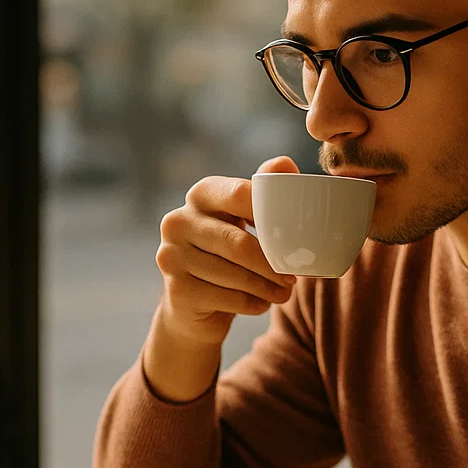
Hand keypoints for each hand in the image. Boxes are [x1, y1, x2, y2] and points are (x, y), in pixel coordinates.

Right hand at [154, 156, 299, 348]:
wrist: (193, 304)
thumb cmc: (227, 253)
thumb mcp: (244, 219)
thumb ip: (264, 191)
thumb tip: (285, 163)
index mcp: (200, 194)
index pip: (240, 194)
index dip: (271, 215)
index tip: (295, 236)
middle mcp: (178, 220)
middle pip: (238, 243)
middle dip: (272, 263)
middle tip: (294, 276)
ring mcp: (171, 256)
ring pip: (235, 275)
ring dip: (268, 287)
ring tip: (284, 293)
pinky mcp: (176, 290)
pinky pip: (228, 299)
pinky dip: (253, 304)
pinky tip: (262, 303)